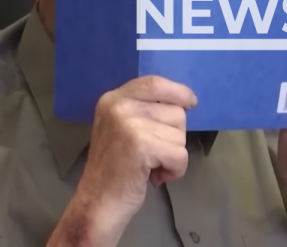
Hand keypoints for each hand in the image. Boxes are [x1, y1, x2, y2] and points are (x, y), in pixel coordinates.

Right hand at [72, 76, 196, 236]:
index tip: (191, 102)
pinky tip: (154, 176)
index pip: (155, 82)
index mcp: (113, 98)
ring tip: (150, 165)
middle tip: (152, 153)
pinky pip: (180, 154)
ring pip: (180, 133)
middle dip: (174, 135)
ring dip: (173, 154)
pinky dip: (175, 170)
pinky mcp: (141, 145)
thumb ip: (145, 109)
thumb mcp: (123, 127)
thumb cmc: (115, 168)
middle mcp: (119, 105)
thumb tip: (184, 100)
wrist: (96, 204)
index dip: (178, 91)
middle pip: (175, 111)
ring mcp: (129, 124)